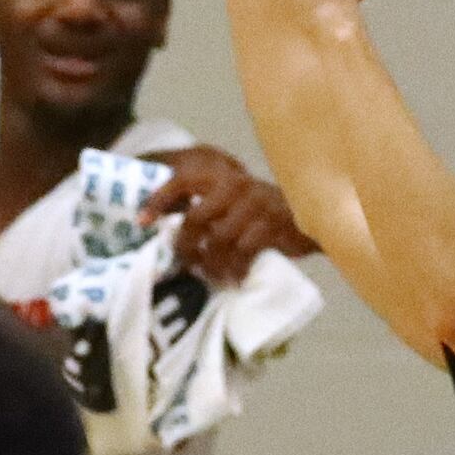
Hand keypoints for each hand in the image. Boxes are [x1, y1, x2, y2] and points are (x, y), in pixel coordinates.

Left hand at [141, 146, 305, 282]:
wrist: (312, 216)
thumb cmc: (261, 214)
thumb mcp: (231, 203)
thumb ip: (205, 209)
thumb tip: (164, 232)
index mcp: (220, 176)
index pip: (181, 180)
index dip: (158, 200)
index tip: (141, 223)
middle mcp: (236, 184)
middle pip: (195, 219)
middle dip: (185, 247)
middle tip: (186, 265)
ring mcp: (255, 203)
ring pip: (218, 239)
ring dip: (211, 264)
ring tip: (212, 276)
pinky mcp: (272, 223)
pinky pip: (243, 251)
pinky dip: (236, 269)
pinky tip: (235, 278)